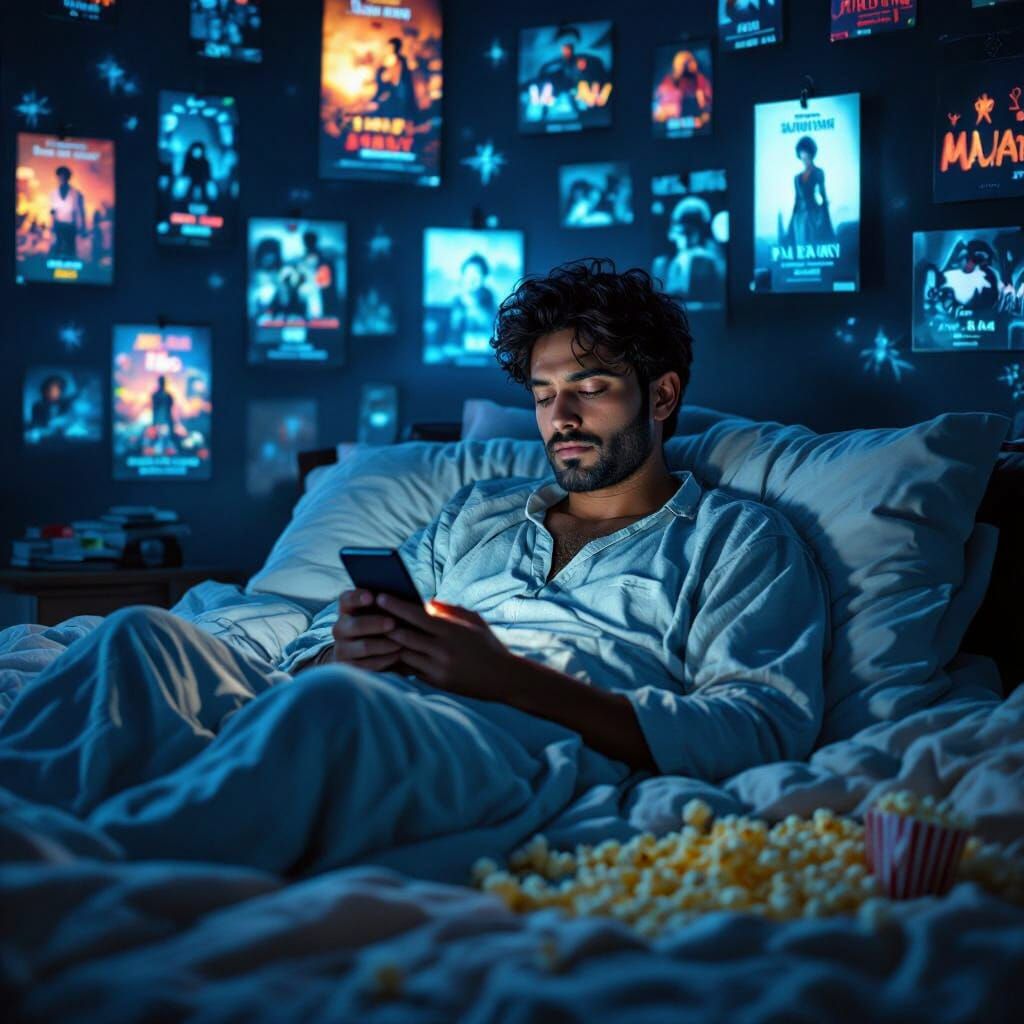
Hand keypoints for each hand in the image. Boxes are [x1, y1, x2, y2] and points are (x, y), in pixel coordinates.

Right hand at [321, 588, 402, 671]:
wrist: (367, 653)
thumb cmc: (381, 624)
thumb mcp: (379, 612)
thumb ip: (385, 603)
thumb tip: (399, 598)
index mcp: (346, 609)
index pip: (347, 599)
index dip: (357, 597)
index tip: (371, 596)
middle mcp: (340, 628)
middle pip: (355, 625)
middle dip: (375, 623)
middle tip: (393, 623)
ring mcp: (342, 648)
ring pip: (364, 646)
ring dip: (385, 644)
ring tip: (402, 642)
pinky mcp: (350, 667)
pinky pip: (369, 664)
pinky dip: (386, 659)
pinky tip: (399, 655)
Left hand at [377, 594, 510, 698]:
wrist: (503, 677)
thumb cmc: (487, 644)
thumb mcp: (472, 620)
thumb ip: (447, 609)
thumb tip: (423, 600)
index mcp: (451, 631)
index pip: (417, 615)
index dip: (396, 605)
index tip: (380, 596)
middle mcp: (443, 650)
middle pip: (404, 635)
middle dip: (385, 623)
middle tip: (367, 613)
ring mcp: (438, 668)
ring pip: (403, 653)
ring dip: (388, 643)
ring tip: (372, 631)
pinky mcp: (436, 682)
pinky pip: (410, 669)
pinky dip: (398, 660)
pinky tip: (385, 651)